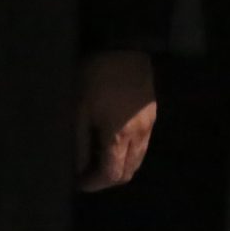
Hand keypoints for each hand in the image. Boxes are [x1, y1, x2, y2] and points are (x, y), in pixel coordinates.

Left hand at [75, 50, 157, 191]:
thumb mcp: (78, 110)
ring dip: (120, 166)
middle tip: (87, 172)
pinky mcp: (152, 114)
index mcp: (119, 137)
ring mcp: (149, 125)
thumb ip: (79, 144)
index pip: (112, 175)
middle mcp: (139, 136)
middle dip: (107, 179)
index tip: (77, 181)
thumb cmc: (96, 78)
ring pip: (138, 159)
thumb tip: (77, 169)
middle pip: (128, 172)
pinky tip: (112, 139)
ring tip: (98, 157)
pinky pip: (143, 144)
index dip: (94, 184)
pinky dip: (128, 152)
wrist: (125, 47)